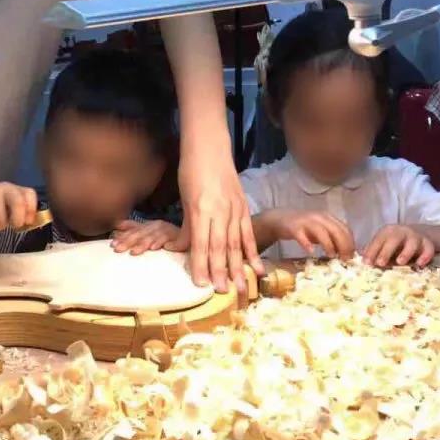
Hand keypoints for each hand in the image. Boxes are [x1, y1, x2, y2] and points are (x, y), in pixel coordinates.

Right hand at [0, 182, 37, 229]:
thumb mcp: (8, 207)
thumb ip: (21, 212)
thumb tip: (33, 223)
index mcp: (15, 189)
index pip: (29, 194)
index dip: (31, 210)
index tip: (26, 221)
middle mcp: (4, 187)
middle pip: (18, 203)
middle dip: (17, 220)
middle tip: (12, 226)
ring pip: (1, 218)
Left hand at [112, 219, 180, 254]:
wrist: (190, 235)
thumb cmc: (167, 235)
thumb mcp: (149, 230)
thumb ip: (134, 227)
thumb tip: (116, 226)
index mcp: (148, 225)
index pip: (133, 231)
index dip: (122, 237)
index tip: (112, 245)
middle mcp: (155, 226)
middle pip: (139, 234)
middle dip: (128, 241)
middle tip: (117, 248)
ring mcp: (166, 230)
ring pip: (151, 237)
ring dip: (142, 244)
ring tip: (134, 252)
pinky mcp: (176, 236)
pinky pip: (167, 239)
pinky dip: (160, 242)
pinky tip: (154, 248)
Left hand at [168, 152, 261, 297]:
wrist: (210, 147)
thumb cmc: (191, 171)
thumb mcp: (185, 199)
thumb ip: (188, 226)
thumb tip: (183, 250)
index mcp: (201, 208)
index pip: (200, 242)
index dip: (201, 264)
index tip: (201, 283)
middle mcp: (219, 210)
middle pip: (220, 246)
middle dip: (221, 271)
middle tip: (222, 292)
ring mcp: (234, 208)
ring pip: (236, 243)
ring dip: (238, 266)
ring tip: (240, 287)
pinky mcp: (243, 206)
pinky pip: (248, 232)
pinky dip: (252, 251)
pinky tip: (257, 267)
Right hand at [261, 209, 354, 259]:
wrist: (280, 219)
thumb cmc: (304, 228)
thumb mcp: (320, 232)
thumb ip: (332, 239)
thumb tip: (346, 254)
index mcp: (328, 218)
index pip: (344, 229)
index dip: (350, 243)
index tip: (352, 257)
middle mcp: (319, 217)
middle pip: (335, 230)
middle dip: (343, 245)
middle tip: (345, 260)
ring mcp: (306, 221)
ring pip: (321, 231)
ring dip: (328, 244)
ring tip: (331, 256)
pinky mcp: (293, 227)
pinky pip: (301, 235)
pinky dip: (307, 244)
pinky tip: (310, 252)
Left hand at [362, 224, 435, 268]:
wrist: (420, 233)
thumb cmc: (396, 243)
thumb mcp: (385, 244)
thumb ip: (375, 253)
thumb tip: (364, 263)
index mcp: (388, 231)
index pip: (378, 240)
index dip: (372, 251)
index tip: (366, 263)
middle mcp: (402, 232)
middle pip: (394, 239)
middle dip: (386, 251)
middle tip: (380, 263)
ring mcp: (416, 237)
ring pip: (412, 242)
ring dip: (406, 252)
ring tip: (400, 262)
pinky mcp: (428, 243)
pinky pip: (428, 249)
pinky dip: (425, 256)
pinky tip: (419, 264)